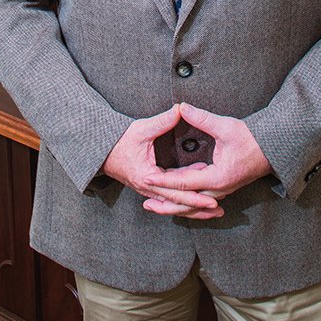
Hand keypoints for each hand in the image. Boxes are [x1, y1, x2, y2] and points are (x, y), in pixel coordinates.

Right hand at [102, 104, 220, 218]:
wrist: (102, 150)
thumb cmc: (120, 141)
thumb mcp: (142, 129)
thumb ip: (163, 120)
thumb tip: (180, 109)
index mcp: (148, 177)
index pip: (176, 191)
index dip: (194, 195)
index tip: (211, 197)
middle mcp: (149, 188)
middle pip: (177, 203)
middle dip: (198, 208)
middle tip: (218, 209)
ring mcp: (148, 191)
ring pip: (174, 205)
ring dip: (192, 209)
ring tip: (212, 211)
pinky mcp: (149, 188)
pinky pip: (168, 200)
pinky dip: (182, 203)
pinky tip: (195, 203)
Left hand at [143, 102, 272, 214]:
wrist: (272, 149)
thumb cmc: (251, 138)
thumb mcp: (226, 126)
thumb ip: (202, 118)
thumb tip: (181, 107)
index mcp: (218, 177)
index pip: (184, 182)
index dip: (163, 181)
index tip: (146, 178)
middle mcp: (219, 189)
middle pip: (187, 201)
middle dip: (165, 202)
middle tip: (145, 201)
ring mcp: (221, 191)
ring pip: (193, 203)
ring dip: (174, 204)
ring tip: (154, 204)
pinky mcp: (221, 188)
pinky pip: (200, 198)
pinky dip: (185, 199)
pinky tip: (174, 195)